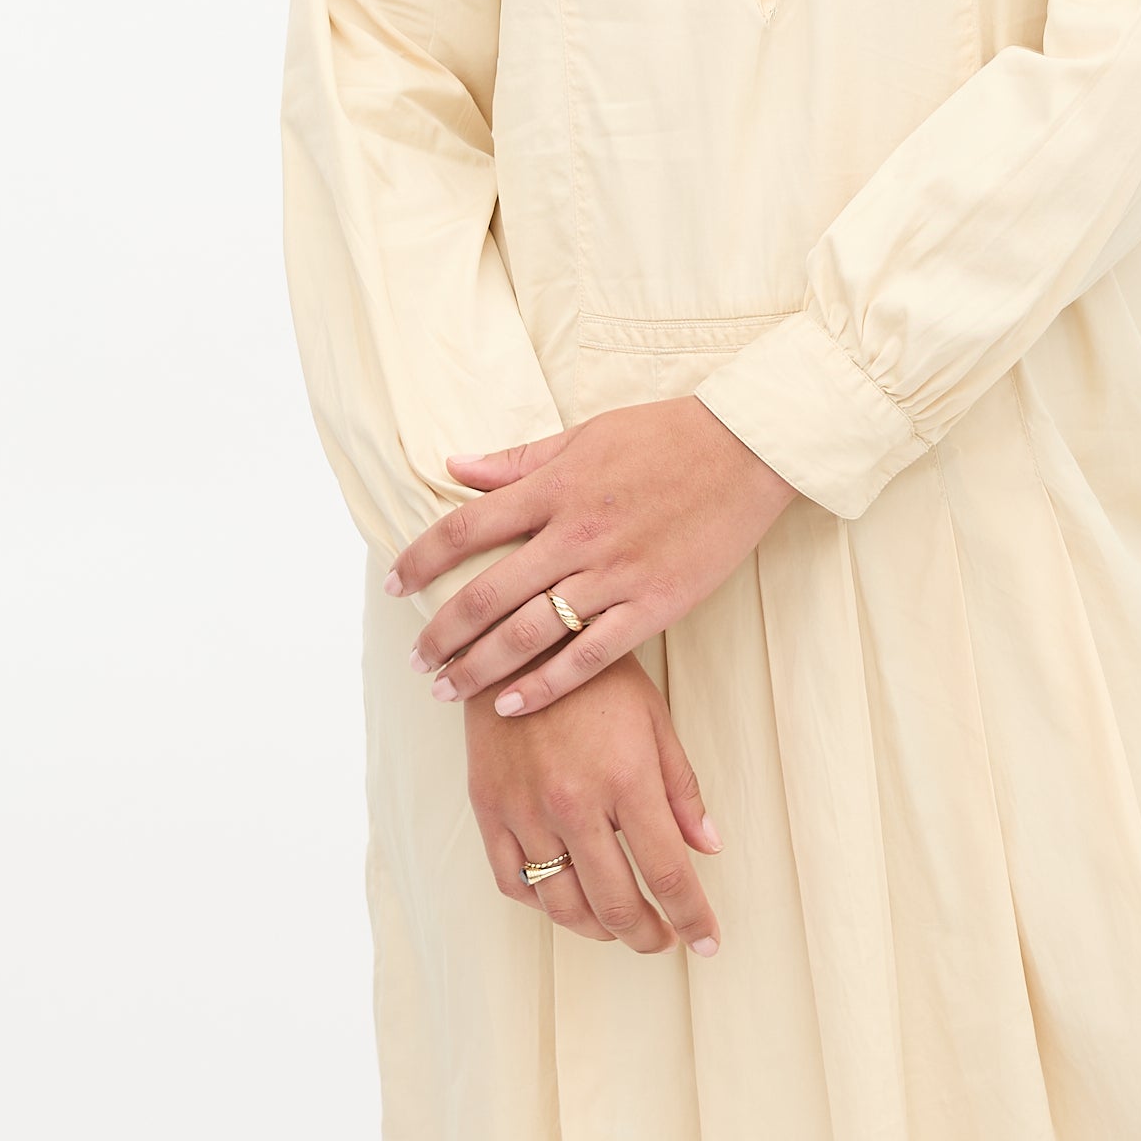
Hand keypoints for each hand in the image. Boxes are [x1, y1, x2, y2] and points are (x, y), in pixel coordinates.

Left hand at [387, 397, 796, 717]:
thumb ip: (518, 459)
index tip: (395, 585)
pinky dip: (545, 685)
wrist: (745, 448)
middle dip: (442, 631)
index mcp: (554, 487)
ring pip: (529, 632)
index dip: (421, 560)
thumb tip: (455, 467)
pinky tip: (511, 705)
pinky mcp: (652, 605)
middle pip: (487, 592)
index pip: (465, 528)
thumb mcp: (584, 435)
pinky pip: (589, 656)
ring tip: (447, 688)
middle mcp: (574, 534)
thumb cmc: (665, 436)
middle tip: (415, 658)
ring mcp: (614, 573)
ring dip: (479, 666)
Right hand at [467, 648, 723, 956]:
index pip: (668, 873)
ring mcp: (525, 810)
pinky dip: (543, 903)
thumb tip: (708, 847)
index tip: (707, 942)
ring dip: (598, 929)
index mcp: (626, 779)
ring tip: (619, 926)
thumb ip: (681, 789)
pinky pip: (513, 881)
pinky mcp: (488, 808)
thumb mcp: (654, 720)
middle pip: (616, 903)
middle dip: (647, 935)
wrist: (518, 638)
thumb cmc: (597, 677)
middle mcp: (574, 803)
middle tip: (664, 940)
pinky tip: (565, 898)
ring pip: (563, 904)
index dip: (692, 917)